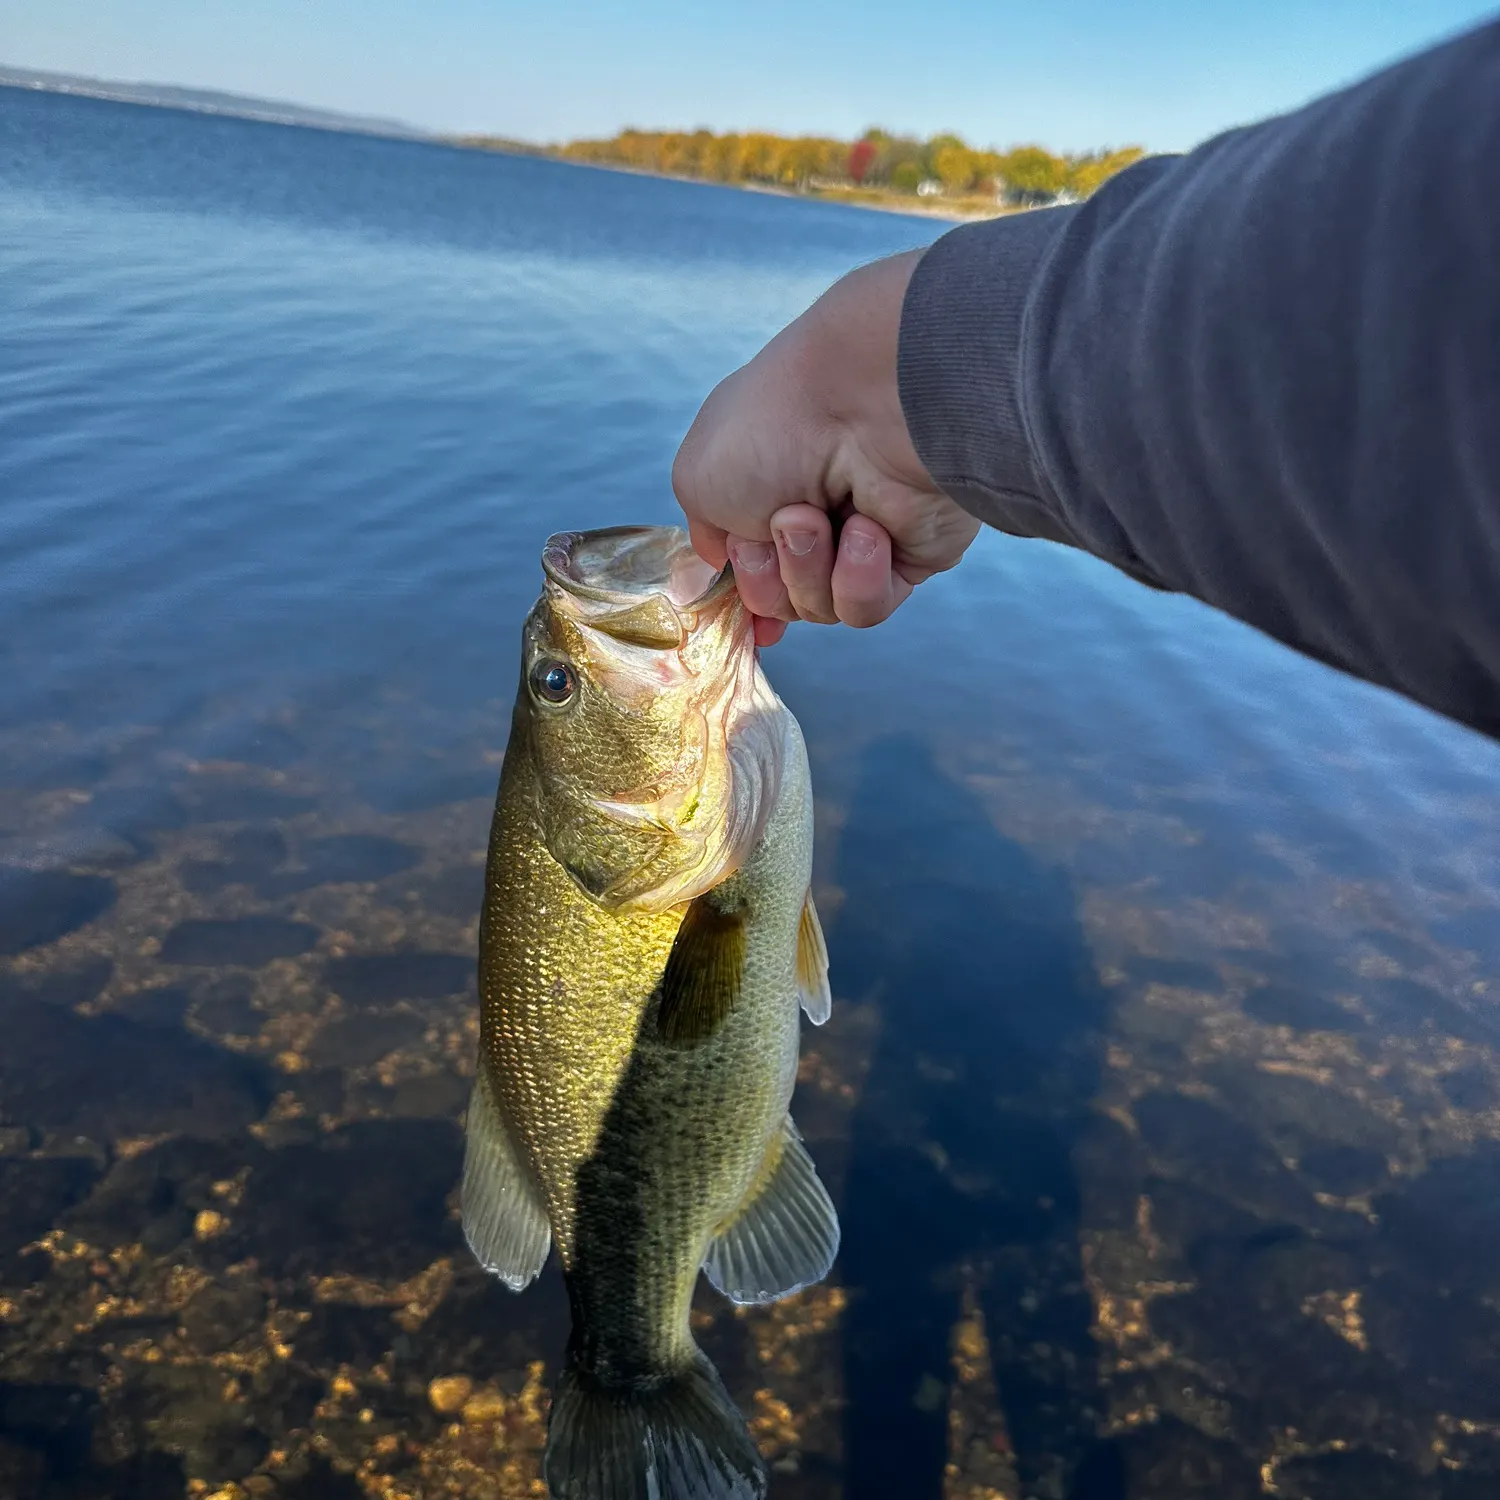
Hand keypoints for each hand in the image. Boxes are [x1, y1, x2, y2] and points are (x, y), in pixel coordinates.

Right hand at [672, 250, 980, 644]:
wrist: (866, 405)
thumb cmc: (774, 426)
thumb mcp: (698, 478)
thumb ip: (704, 534)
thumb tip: (728, 565)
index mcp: (760, 487)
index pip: (746, 565)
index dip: (740, 591)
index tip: (735, 606)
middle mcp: (811, 513)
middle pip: (775, 598)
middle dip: (767, 574)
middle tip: (784, 519)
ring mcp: (859, 540)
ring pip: (817, 609)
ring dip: (807, 568)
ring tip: (821, 515)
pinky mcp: (907, 559)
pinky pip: (865, 608)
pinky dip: (856, 577)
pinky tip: (866, 529)